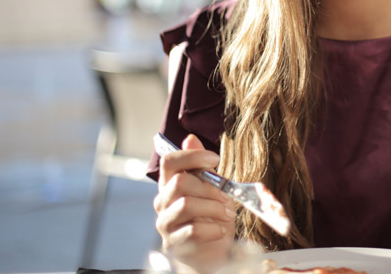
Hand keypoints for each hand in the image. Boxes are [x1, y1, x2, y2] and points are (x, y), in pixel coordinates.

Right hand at [153, 134, 236, 271]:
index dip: (192, 156)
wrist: (209, 253)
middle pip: (180, 182)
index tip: (215, 159)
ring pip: (186, 204)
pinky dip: (212, 229)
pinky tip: (221, 230)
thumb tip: (190, 138)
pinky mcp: (173, 243)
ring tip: (227, 214)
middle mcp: (163, 201)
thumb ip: (201, 167)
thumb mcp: (212, 188)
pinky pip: (192, 230)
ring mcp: (165, 223)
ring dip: (213, 208)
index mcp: (170, 184)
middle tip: (227, 197)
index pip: (169, 161)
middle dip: (210, 188)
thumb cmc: (211, 217)